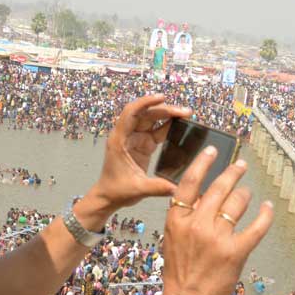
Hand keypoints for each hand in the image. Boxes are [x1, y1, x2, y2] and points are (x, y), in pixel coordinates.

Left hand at [88, 94, 190, 213]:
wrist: (109, 197)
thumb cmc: (116, 191)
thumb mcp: (137, 189)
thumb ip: (157, 187)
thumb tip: (178, 188)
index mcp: (119, 140)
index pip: (130, 112)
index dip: (145, 102)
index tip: (162, 97)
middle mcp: (126, 135)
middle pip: (145, 114)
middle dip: (165, 110)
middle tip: (185, 112)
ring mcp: (134, 139)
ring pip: (152, 120)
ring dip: (168, 116)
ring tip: (186, 115)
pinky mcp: (142, 145)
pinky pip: (156, 131)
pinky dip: (168, 127)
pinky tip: (180, 126)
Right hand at [160, 146, 272, 294]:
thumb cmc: (179, 273)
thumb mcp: (173, 239)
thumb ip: (186, 217)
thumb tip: (205, 195)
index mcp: (177, 220)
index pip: (189, 182)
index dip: (202, 163)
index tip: (213, 151)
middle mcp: (196, 225)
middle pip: (218, 188)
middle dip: (233, 173)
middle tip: (241, 165)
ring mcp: (216, 238)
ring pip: (237, 203)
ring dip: (245, 195)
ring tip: (247, 194)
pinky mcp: (235, 252)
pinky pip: (256, 227)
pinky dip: (264, 215)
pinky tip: (267, 208)